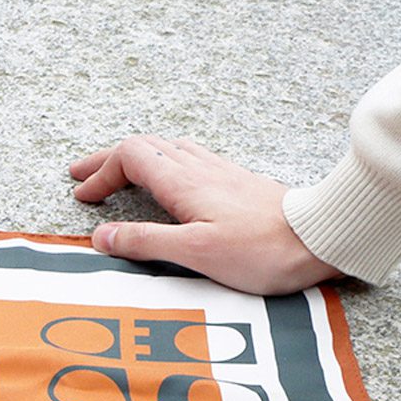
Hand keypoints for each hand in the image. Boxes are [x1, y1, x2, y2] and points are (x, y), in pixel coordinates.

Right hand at [68, 136, 339, 295]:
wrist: (318, 238)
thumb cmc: (261, 250)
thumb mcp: (194, 253)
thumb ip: (145, 242)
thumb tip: (102, 236)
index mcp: (183, 182)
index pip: (129, 156)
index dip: (101, 173)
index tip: (85, 198)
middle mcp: (199, 168)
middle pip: (144, 147)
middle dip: (108, 161)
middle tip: (83, 177)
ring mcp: (219, 171)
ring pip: (167, 149)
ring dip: (135, 159)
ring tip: (117, 175)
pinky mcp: (235, 182)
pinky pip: (188, 159)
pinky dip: (162, 164)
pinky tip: (167, 180)